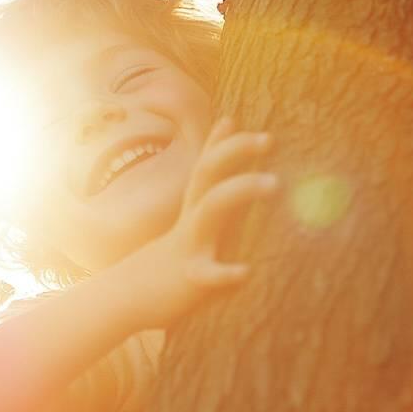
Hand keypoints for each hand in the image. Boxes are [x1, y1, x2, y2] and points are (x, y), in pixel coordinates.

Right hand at [121, 117, 278, 329]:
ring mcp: (191, 242)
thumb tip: (228, 120)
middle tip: (271, 139)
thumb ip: (218, 170)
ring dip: (241, 189)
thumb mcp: (199, 206)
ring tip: (275, 183)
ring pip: (211, 207)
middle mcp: (193, 215)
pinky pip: (207, 272)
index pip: (213, 161)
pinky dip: (225, 272)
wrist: (137, 292)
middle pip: (209, 172)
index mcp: (199, 202)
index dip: (237, 143)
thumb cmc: (182, 247)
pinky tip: (245, 273)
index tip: (268, 135)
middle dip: (236, 150)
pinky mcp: (191, 276)